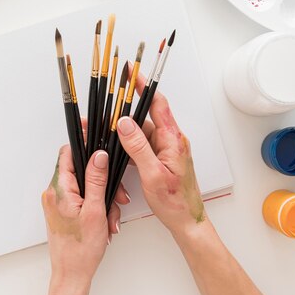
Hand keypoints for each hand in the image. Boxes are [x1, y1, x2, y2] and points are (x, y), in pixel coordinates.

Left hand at [41, 146, 124, 288]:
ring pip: (84, 186)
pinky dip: (95, 206)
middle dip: (102, 182)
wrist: (72, 274)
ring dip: (102, 198)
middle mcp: (54, 193)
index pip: (68, 153)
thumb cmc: (81, 250)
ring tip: (109, 218)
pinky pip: (81, 199)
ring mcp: (57, 202)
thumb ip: (96, 180)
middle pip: (80, 170)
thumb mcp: (95, 210)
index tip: (99, 144)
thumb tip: (99, 156)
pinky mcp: (62, 211)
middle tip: (115, 197)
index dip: (85, 146)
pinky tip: (104, 221)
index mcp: (59, 189)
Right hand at [117, 70, 205, 234]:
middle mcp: (171, 141)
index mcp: (172, 139)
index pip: (157, 104)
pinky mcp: (162, 160)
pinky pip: (144, 147)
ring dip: (126, 135)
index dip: (143, 86)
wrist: (187, 221)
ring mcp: (167, 151)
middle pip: (146, 118)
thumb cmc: (176, 202)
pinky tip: (120, 154)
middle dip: (125, 114)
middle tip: (106, 111)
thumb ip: (138, 147)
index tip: (130, 73)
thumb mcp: (152, 174)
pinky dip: (131, 148)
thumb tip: (124, 123)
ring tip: (108, 135)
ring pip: (142, 134)